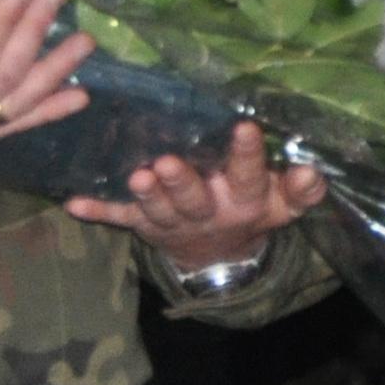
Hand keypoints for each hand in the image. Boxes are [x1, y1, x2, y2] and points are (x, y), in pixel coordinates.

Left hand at [68, 117, 324, 271]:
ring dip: (145, 195)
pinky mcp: (143, 224)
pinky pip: (118, 218)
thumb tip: (311, 169)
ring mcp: (171, 220)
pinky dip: (98, 211)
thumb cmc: (251, 208)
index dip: (247, 156)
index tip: (244, 128)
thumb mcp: (281, 205)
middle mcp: (206, 212)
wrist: (218, 255)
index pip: (248, 178)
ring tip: (136, 176)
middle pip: (193, 199)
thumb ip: (300, 189)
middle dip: (180, 183)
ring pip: (156, 209)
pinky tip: (73, 203)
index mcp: (243, 202)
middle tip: (166, 164)